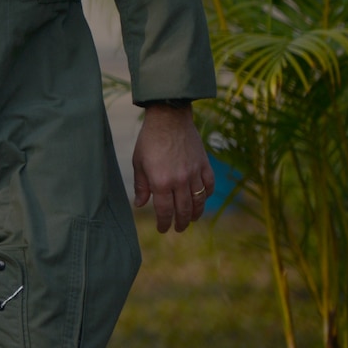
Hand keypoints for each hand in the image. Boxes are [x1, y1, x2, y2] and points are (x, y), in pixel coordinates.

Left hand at [132, 102, 214, 233]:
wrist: (169, 118)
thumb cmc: (150, 140)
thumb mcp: (139, 162)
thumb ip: (141, 186)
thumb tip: (140, 205)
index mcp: (161, 181)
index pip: (164, 211)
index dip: (164, 223)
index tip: (162, 229)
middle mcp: (179, 181)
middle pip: (183, 210)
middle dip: (180, 223)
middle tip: (177, 229)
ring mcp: (194, 173)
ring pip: (198, 201)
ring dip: (195, 214)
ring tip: (190, 219)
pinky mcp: (204, 165)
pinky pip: (209, 186)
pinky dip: (207, 195)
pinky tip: (201, 199)